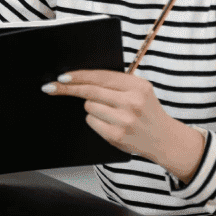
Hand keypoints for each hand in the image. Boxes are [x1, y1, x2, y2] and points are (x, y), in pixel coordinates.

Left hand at [43, 69, 205, 183]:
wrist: (165, 139)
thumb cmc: (146, 111)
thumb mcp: (138, 90)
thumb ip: (115, 82)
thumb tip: (79, 77)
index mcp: (137, 86)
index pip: (100, 77)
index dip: (78, 75)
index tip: (62, 76)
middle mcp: (132, 102)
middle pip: (89, 91)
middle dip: (67, 88)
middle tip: (50, 87)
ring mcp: (124, 120)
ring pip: (89, 106)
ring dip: (91, 106)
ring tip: (110, 111)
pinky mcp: (116, 135)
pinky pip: (91, 121)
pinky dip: (95, 120)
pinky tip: (110, 123)